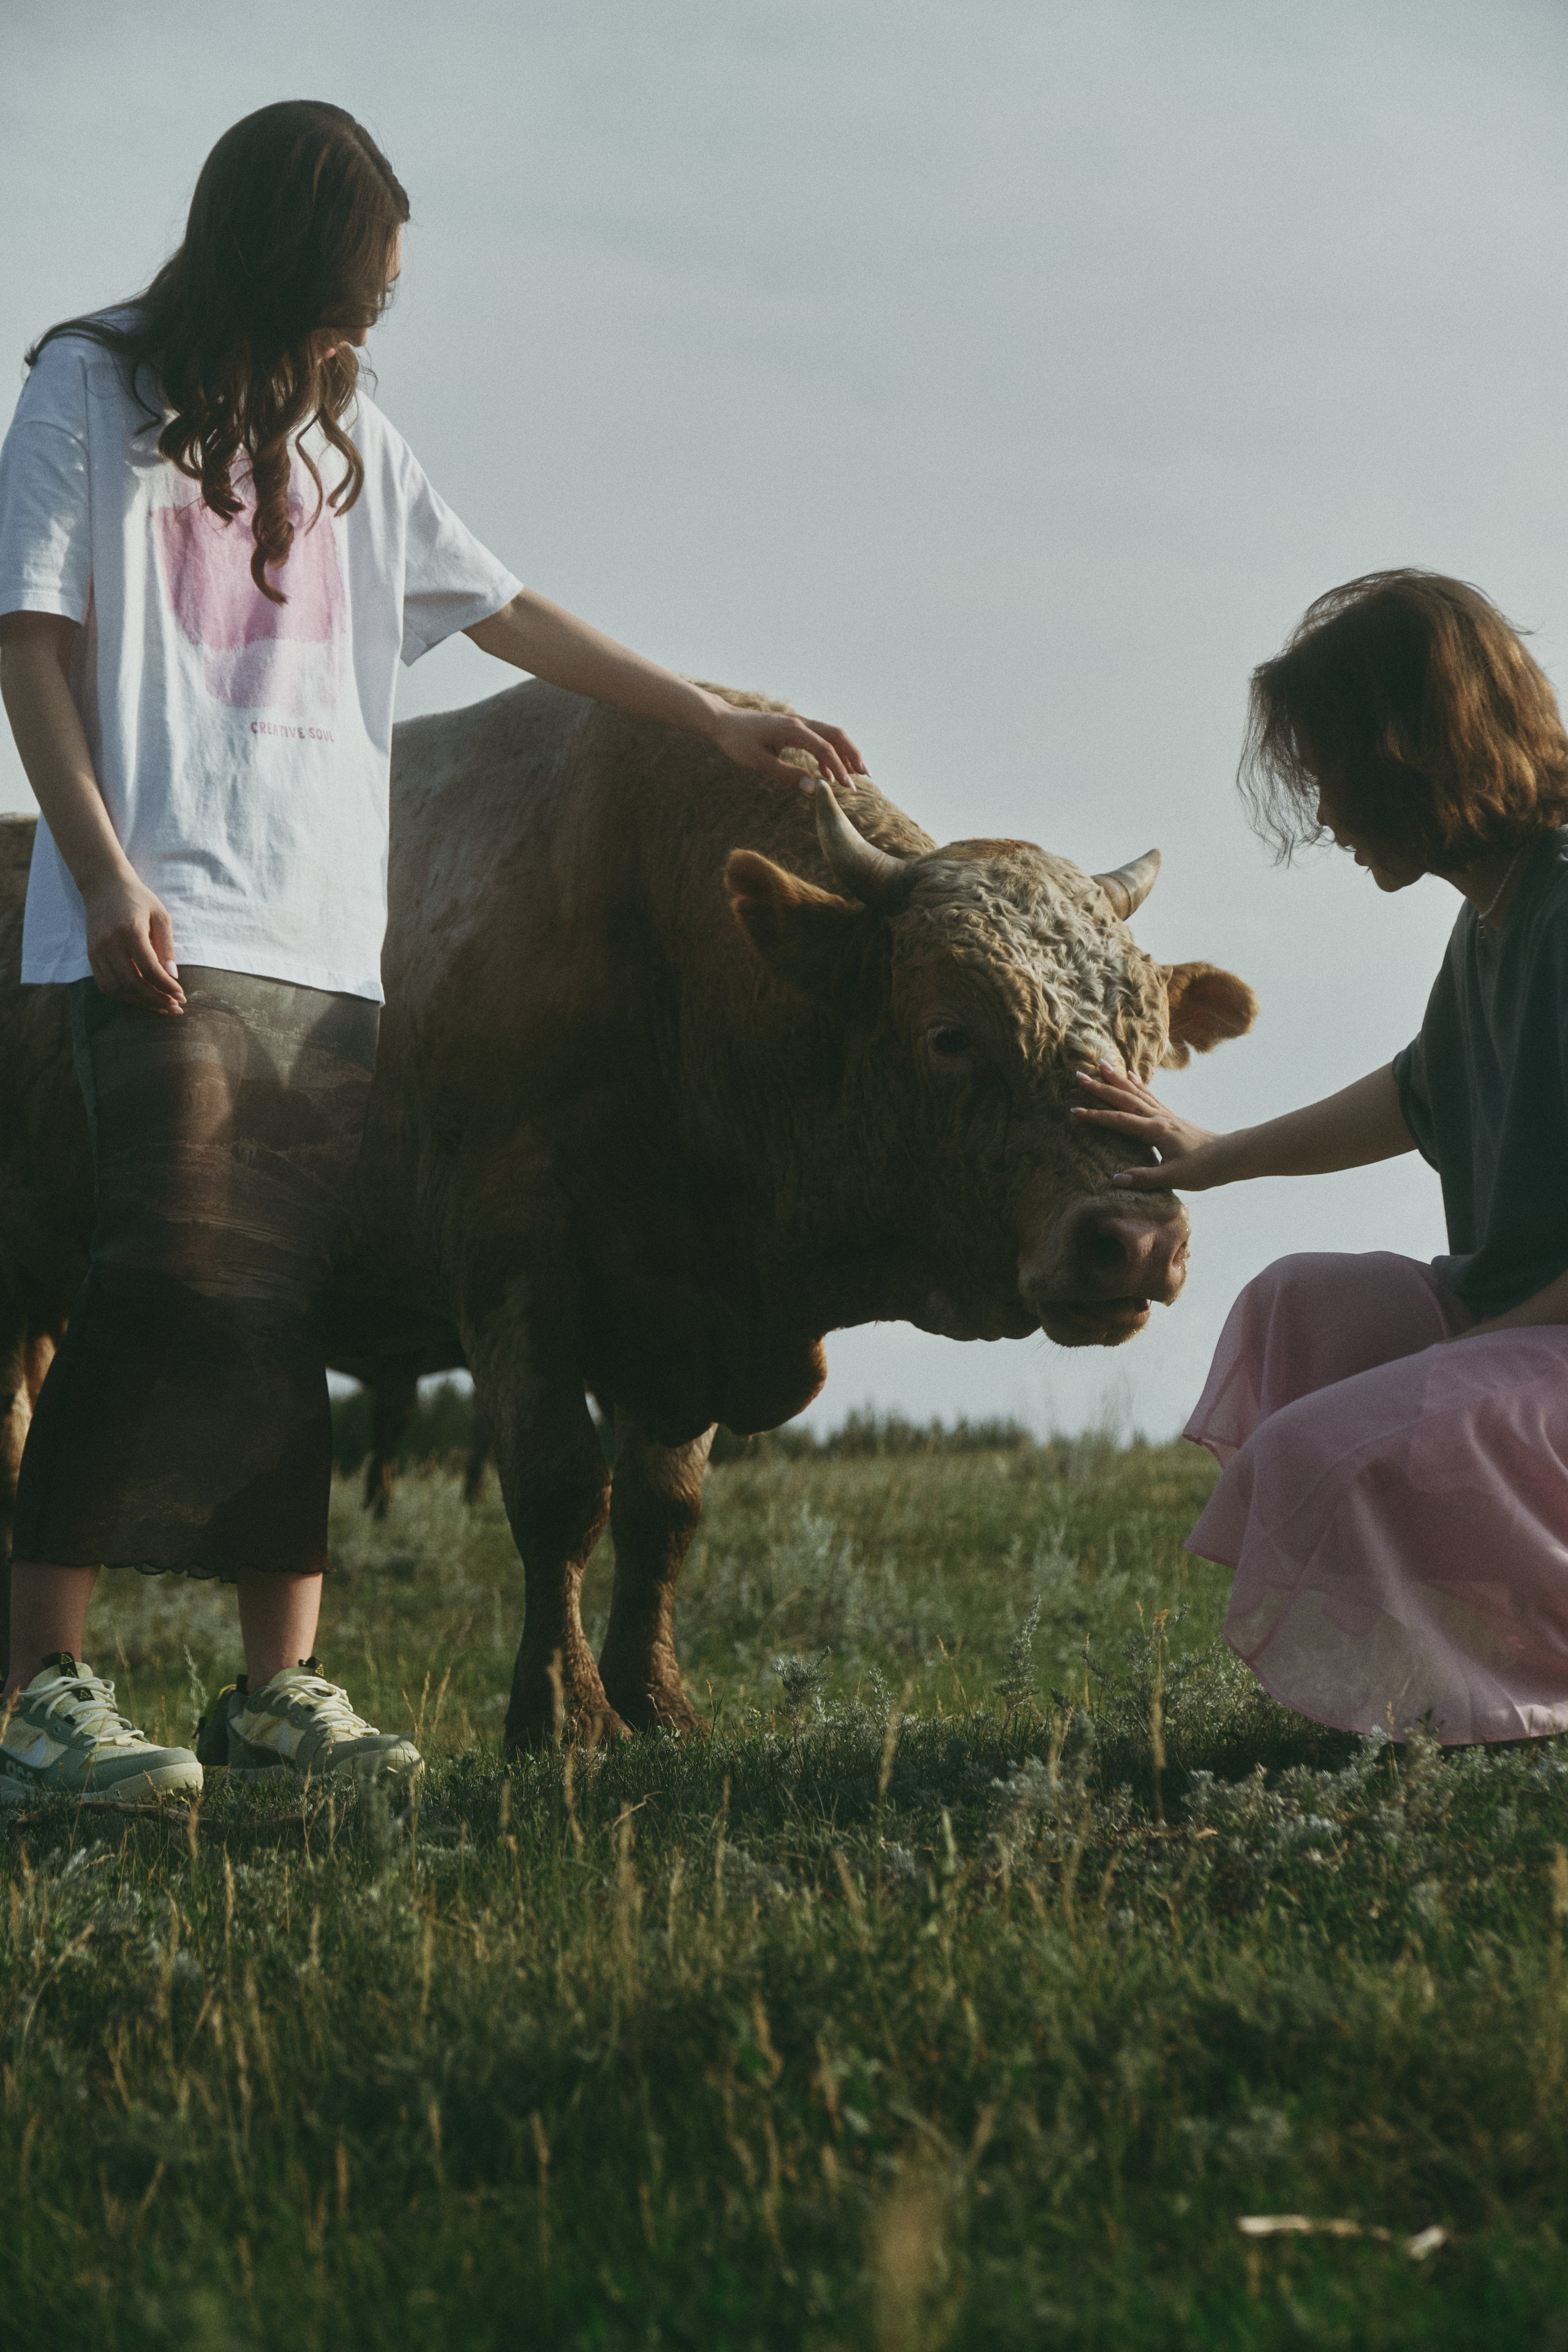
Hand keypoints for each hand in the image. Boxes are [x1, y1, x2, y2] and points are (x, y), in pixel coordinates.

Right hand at [82, 872, 184, 1014]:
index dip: (166, 987)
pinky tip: (140, 998)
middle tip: (174, 1007)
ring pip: (117, 988)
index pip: (149, 969)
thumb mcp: (161, 916)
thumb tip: (172, 977)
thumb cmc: (138, 899)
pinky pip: (105, 985)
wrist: (104, 885)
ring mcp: (97, 951)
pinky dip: (123, 996)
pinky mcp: (91, 955)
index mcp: (130, 931)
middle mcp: (110, 943)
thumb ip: (166, 947)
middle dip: (156, 999)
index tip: (181, 995)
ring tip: (160, 1006)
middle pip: (133, 983)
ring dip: (140, 1002)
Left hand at [708, 703, 866, 793]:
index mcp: (793, 730)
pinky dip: (828, 754)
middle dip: (853, 755)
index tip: (848, 787)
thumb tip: (812, 789)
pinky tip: (828, 774)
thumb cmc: (738, 742)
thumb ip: (787, 775)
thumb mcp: (759, 763)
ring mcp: (798, 723)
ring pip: (830, 735)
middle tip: (865, 776)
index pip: (825, 748)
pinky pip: (818, 738)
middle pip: (836, 735)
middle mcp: (800, 722)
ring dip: (845, 753)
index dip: (839, 768)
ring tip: (854, 775)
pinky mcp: (794, 728)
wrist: (724, 722)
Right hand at [1072, 1061, 1226, 1190]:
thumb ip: (1145, 1178)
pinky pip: (1150, 1096)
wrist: (1230, 1157)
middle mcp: (1159, 1118)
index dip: (1096, 1116)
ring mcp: (1166, 1115)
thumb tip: (1116, 1179)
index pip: (1119, 1120)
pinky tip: (1130, 1076)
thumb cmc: (1204, 1169)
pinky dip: (1137, 1084)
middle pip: (1125, 1099)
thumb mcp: (1174, 1177)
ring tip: (1102, 1065)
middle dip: (1101, 1088)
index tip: (1075, 1111)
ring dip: (1117, 1079)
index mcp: (1156, 1131)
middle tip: (1079, 1076)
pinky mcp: (1171, 1117)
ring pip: (1137, 1092)